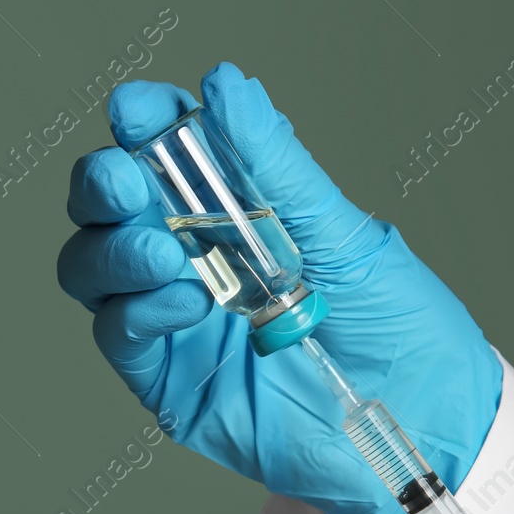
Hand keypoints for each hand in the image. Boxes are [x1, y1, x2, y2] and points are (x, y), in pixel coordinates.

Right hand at [56, 61, 501, 513]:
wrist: (422, 428)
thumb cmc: (400, 329)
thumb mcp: (345, 233)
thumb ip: (277, 165)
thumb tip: (226, 86)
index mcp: (236, 209)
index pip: (167, 151)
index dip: (143, 122)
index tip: (137, 111)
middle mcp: (193, 257)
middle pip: (108, 206)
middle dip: (104, 183)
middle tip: (128, 182)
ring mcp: (175, 320)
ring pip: (92, 268)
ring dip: (115, 248)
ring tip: (165, 253)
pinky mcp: (169, 382)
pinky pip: (120, 335)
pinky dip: (139, 310)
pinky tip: (186, 301)